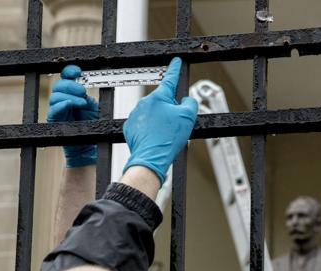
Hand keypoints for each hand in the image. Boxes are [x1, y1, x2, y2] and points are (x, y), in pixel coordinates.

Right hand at [47, 65, 98, 167]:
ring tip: (82, 102)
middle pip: (58, 85)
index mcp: (70, 93)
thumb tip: (85, 83)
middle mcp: (61, 99)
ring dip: (70, 96)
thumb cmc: (91, 125)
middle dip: (71, 85)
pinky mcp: (53, 121)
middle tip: (83, 91)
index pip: (65, 77)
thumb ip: (87, 95)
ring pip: (55, 96)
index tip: (79, 71)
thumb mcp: (93, 106)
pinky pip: (53, 110)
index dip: (69, 71)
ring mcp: (56, 110)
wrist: (88, 144)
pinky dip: (61, 105)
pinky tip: (69, 104)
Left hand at [122, 57, 197, 185]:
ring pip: (153, 114)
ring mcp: (135, 115)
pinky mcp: (130, 127)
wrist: (150, 158)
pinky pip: (143, 125)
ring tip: (164, 136)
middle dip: (170, 110)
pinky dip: (149, 130)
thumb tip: (185, 100)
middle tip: (174, 126)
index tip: (175, 61)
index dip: (175, 69)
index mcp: (159, 97)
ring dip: (159, 122)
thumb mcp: (188, 118)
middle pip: (163, 102)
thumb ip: (190, 103)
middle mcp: (145, 103)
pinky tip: (154, 139)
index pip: (170, 79)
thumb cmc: (167, 138)